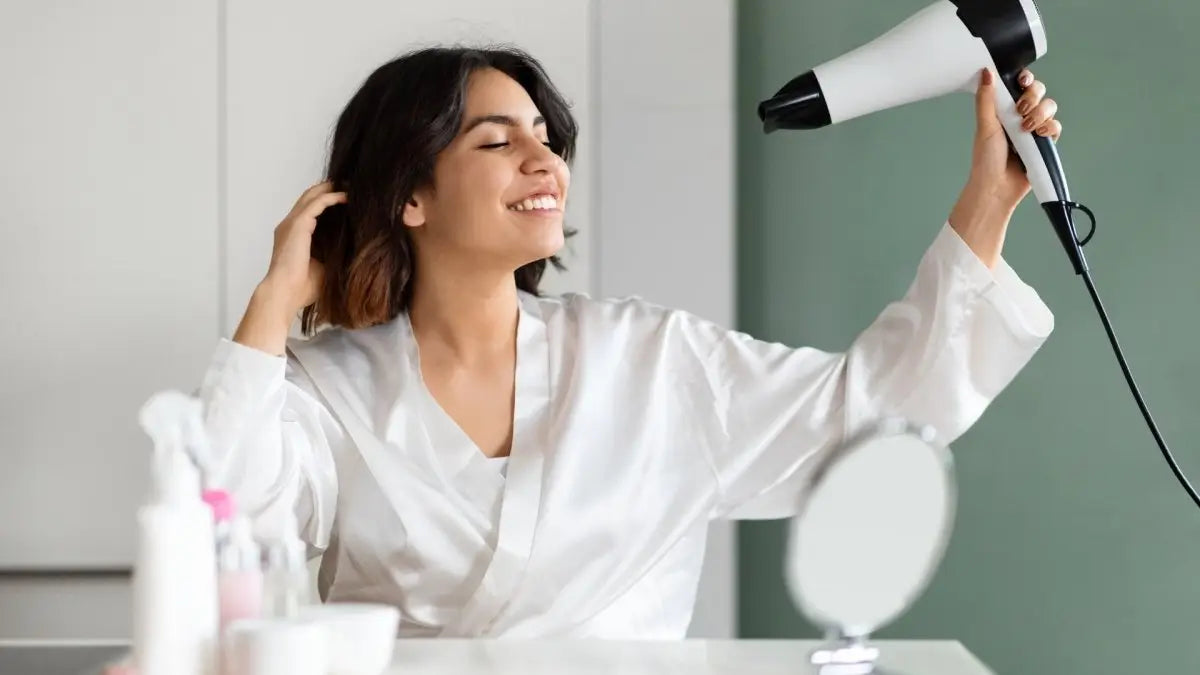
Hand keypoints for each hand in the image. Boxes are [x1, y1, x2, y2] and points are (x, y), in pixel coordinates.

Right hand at [260, 181, 346, 315]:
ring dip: (331, 188)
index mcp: (292, 236)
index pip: (308, 210)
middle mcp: (289, 226)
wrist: (284, 294)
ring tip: (350, 186)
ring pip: (311, 195)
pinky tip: (347, 196)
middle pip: (308, 197)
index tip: (345, 198)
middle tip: (349, 185)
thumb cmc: (302, 288)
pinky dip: (332, 197)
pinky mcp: (297, 225)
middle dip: (327, 188)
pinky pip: (317, 203)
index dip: (324, 201)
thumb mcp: (323, 267)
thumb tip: (354, 251)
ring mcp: (291, 224)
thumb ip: (332, 254)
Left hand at [967, 68, 1062, 210]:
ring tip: (1026, 129)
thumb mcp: (985, 126)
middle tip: (1021, 111)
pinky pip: (1056, 127)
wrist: (997, 187)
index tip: (1022, 82)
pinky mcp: (1045, 143)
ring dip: (1040, 114)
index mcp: (1004, 109)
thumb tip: (985, 72)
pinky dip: (1050, 128)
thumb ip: (986, 99)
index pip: (1020, 85)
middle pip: (1039, 92)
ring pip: (1050, 107)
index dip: (1025, 80)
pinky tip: (1039, 135)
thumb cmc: (986, 160)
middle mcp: (1021, 116)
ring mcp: (1034, 129)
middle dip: (1033, 97)